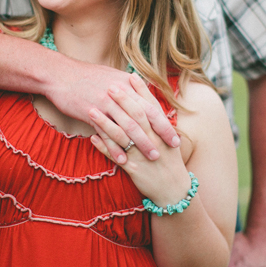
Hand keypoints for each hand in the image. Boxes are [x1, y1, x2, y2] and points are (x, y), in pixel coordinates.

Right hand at [49, 68, 179, 161]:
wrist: (60, 74)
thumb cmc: (87, 76)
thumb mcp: (112, 75)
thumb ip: (129, 87)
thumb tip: (145, 94)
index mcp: (127, 85)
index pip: (151, 106)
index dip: (164, 123)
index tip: (175, 137)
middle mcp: (119, 93)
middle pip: (143, 117)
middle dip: (158, 135)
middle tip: (168, 150)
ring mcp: (105, 103)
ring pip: (128, 126)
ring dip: (140, 144)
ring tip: (151, 158)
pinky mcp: (91, 113)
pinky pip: (107, 133)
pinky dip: (116, 147)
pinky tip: (124, 160)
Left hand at [88, 75, 188, 204]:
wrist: (173, 190)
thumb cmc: (168, 160)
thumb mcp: (168, 139)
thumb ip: (158, 120)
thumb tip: (148, 99)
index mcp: (162, 132)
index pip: (151, 107)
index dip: (140, 91)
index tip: (129, 76)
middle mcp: (153, 141)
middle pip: (136, 117)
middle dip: (122, 101)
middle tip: (109, 87)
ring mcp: (143, 155)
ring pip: (122, 136)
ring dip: (106, 122)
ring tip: (91, 110)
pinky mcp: (134, 169)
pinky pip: (116, 156)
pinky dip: (104, 146)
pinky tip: (92, 137)